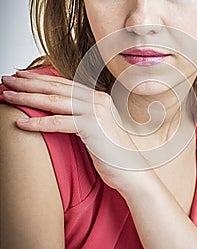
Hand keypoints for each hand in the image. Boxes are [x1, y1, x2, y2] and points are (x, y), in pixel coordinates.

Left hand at [1, 71, 156, 195]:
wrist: (132, 172)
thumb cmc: (112, 154)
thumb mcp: (94, 129)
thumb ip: (79, 116)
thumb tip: (56, 111)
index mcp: (97, 97)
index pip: (62, 83)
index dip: (39, 78)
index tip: (19, 77)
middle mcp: (97, 99)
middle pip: (55, 87)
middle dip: (27, 83)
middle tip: (5, 80)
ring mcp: (96, 111)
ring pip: (54, 101)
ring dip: (27, 98)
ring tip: (6, 96)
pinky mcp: (93, 127)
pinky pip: (59, 122)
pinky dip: (38, 123)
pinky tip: (20, 124)